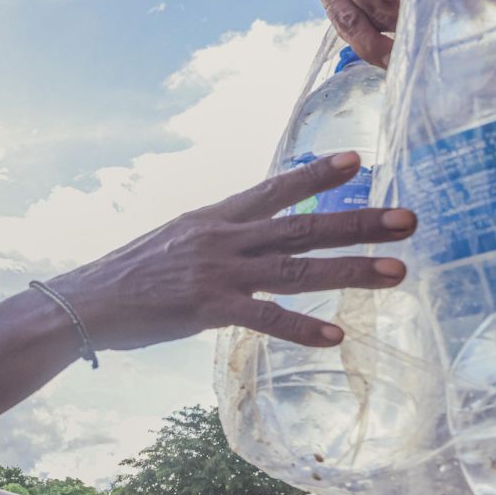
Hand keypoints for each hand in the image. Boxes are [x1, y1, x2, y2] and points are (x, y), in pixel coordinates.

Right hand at [51, 153, 415, 350]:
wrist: (85, 302)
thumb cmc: (127, 278)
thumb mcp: (173, 243)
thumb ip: (214, 240)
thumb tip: (245, 240)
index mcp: (213, 218)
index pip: (274, 189)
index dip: (317, 175)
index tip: (359, 160)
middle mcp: (221, 238)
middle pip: (302, 225)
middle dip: (360, 223)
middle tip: (409, 220)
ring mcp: (216, 272)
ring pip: (296, 268)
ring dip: (351, 270)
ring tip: (397, 273)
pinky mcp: (207, 308)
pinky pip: (265, 318)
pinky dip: (302, 327)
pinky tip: (337, 334)